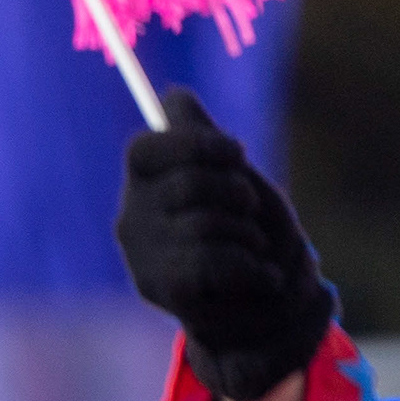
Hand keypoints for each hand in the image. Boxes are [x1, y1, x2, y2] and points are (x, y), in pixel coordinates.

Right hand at [115, 88, 334, 400]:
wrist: (268, 305)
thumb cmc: (249, 234)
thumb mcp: (231, 176)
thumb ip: (201, 139)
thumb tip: (170, 95)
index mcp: (144, 187)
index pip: (146, 149)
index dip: (197, 144)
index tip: (237, 153)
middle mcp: (131, 220)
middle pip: (186, 182)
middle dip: (236, 192)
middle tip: (248, 213)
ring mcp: (143, 258)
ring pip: (205, 223)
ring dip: (248, 235)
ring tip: (251, 251)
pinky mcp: (162, 290)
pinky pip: (211, 261)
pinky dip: (250, 267)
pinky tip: (257, 276)